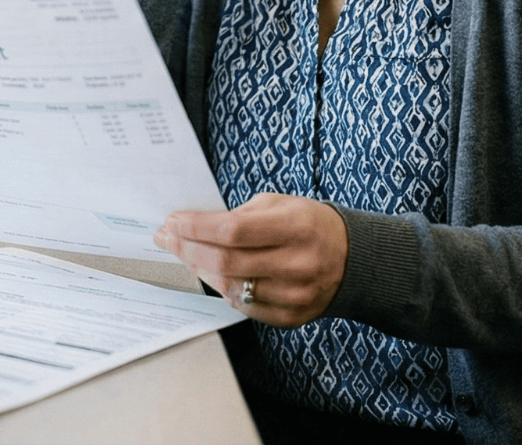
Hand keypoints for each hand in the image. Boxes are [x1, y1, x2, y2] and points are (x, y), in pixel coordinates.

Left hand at [155, 193, 347, 326]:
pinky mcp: (291, 317)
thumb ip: (240, 215)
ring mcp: (295, 295)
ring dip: (200, 270)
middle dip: (188, 249)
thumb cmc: (308, 225)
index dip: (196, 227)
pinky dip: (223, 290)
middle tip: (169, 238)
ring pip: (231, 287)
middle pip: (226, 261)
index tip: (173, 222)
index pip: (232, 230)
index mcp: (295, 227)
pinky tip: (212, 274)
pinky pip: (244, 307)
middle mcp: (297, 264)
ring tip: (186, 255)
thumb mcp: (280, 204)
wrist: (352, 259)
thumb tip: (193, 227)